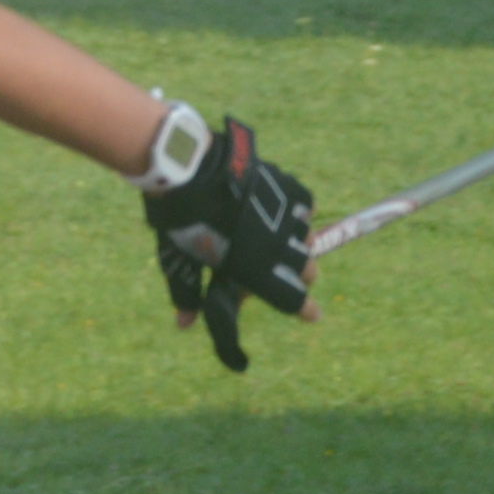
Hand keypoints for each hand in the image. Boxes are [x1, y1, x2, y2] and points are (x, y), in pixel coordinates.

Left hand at [143, 114, 313, 372]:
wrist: (191, 169)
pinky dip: (299, 213)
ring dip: (300, 245)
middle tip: (291, 276)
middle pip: (307, 270)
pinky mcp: (289, 188)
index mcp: (255, 270)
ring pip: (308, 238)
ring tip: (285, 244)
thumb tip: (184, 324)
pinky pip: (305, 206)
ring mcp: (288, 216)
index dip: (304, 309)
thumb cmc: (182, 220)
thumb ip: (188, 293)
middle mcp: (280, 247)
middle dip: (301, 277)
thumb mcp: (179, 261)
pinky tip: (286, 213)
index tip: (313, 315)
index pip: (291, 298)